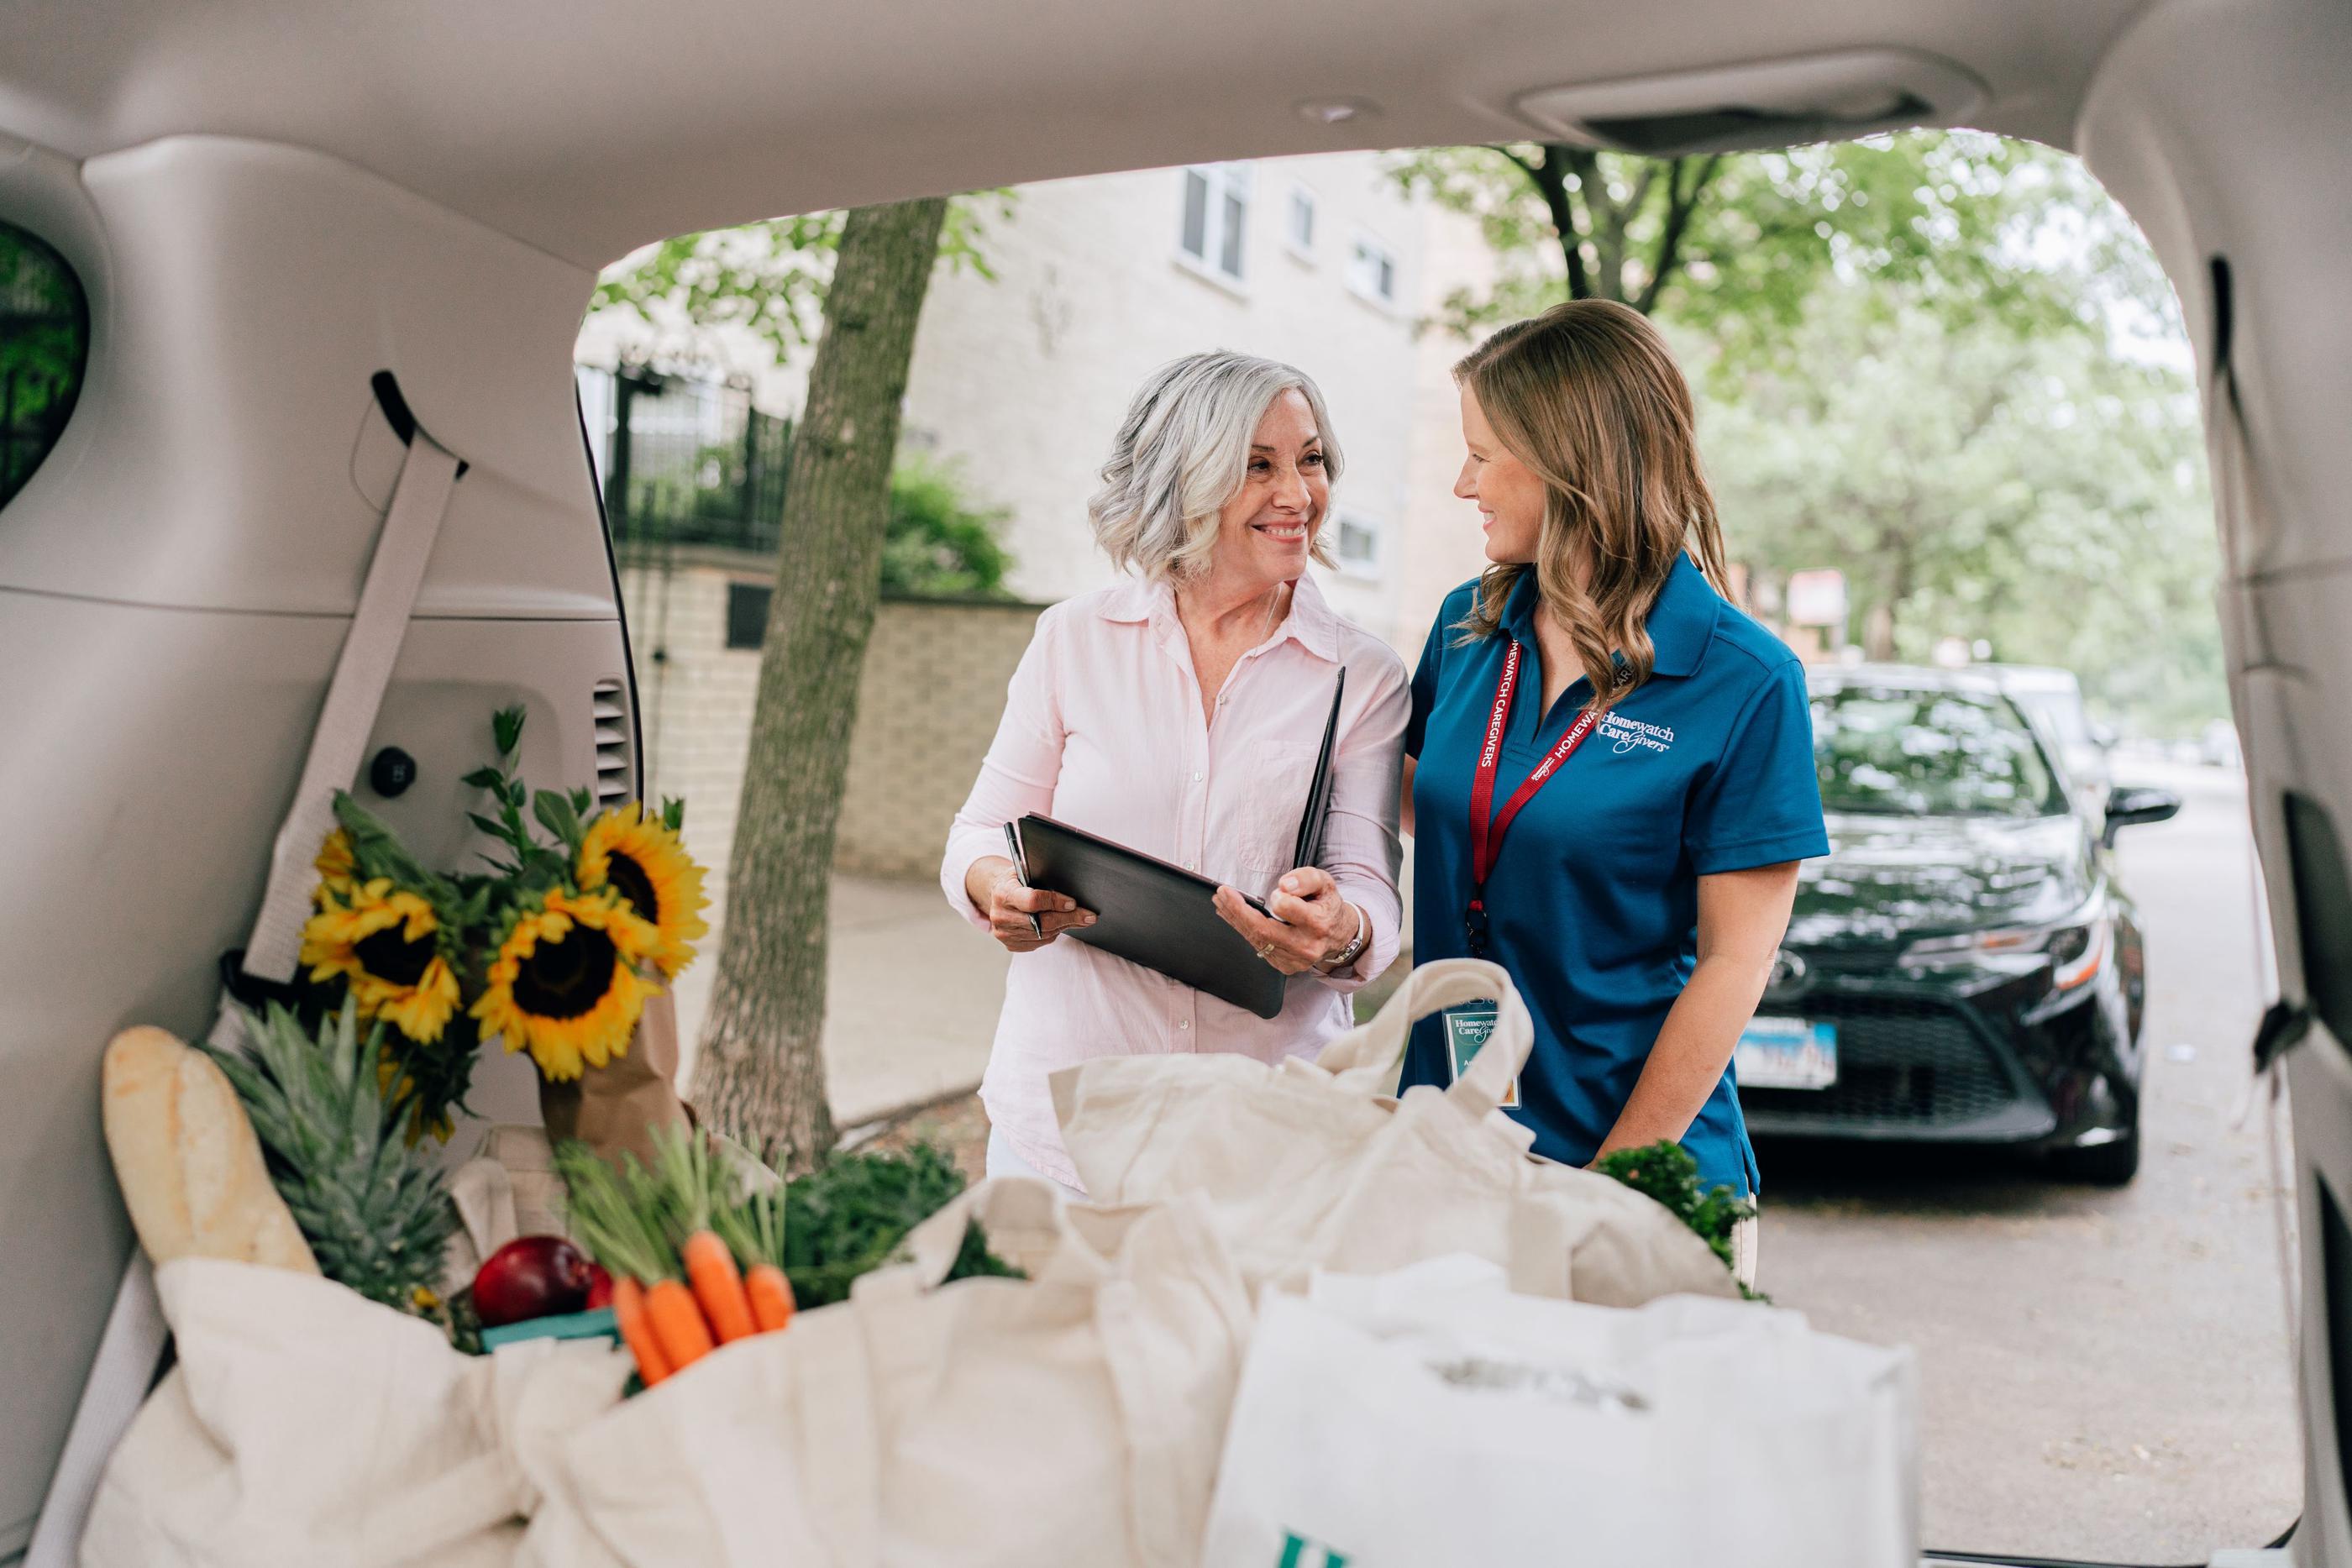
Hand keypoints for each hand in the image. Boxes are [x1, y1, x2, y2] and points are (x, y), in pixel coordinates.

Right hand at [965, 856, 1094, 953]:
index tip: (1073, 903)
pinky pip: (1039, 943)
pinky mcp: (1010, 944)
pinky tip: (1057, 925)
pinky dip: (1052, 934)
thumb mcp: (1025, 872)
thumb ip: (1043, 879)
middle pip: (1042, 922)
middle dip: (1069, 918)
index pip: (1033, 901)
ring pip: (1044, 934)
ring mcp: (1005, 933)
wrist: (996, 894)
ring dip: (1063, 926)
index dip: (1055, 902)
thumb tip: (1073, 892)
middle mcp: (1001, 915)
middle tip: (1088, 916)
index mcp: (1004, 893)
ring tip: (1075, 918)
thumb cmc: (1015, 881)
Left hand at [1212, 866, 1353, 976]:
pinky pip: (1258, 946)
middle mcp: (1306, 946)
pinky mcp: (1284, 965)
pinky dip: (1243, 929)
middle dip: (1238, 910)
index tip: (1273, 891)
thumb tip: (1284, 886)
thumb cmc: (1327, 905)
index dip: (1277, 899)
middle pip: (1263, 930)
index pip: (1288, 910)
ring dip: (1235, 918)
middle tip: (1222, 893)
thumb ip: (1306, 879)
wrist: (1337, 934)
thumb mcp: (1325, 883)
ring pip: (1257, 939)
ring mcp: (1293, 960)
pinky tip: (1232, 915)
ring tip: (1221, 900)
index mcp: (1318, 923)